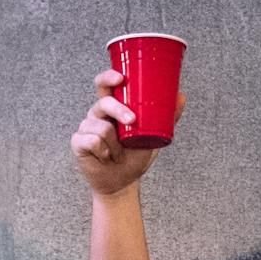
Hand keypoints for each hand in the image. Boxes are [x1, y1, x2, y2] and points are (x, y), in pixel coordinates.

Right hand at [70, 70, 173, 196]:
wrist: (123, 182)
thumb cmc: (134, 157)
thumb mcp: (153, 135)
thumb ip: (166, 117)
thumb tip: (181, 97)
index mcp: (112, 107)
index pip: (104, 84)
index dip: (109, 77)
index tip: (121, 78)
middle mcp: (97, 114)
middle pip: (103, 102)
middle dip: (118, 110)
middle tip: (132, 121)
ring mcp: (86, 128)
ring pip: (100, 126)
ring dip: (114, 144)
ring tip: (118, 153)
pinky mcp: (78, 143)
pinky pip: (91, 141)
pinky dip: (103, 151)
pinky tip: (106, 157)